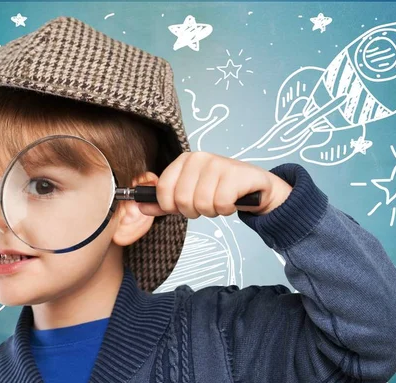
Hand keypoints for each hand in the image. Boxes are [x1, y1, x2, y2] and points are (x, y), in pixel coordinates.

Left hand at [136, 152, 292, 218]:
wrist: (255, 187)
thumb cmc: (220, 190)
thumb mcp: (189, 194)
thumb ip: (163, 202)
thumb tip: (140, 206)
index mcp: (183, 161)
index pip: (162, 191)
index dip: (171, 207)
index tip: (183, 207)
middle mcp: (199, 158)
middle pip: (181, 201)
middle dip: (194, 211)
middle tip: (206, 204)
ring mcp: (217, 164)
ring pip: (201, 204)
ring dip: (212, 211)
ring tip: (220, 201)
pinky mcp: (235, 174)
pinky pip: (220, 205)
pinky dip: (226, 210)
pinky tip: (231, 201)